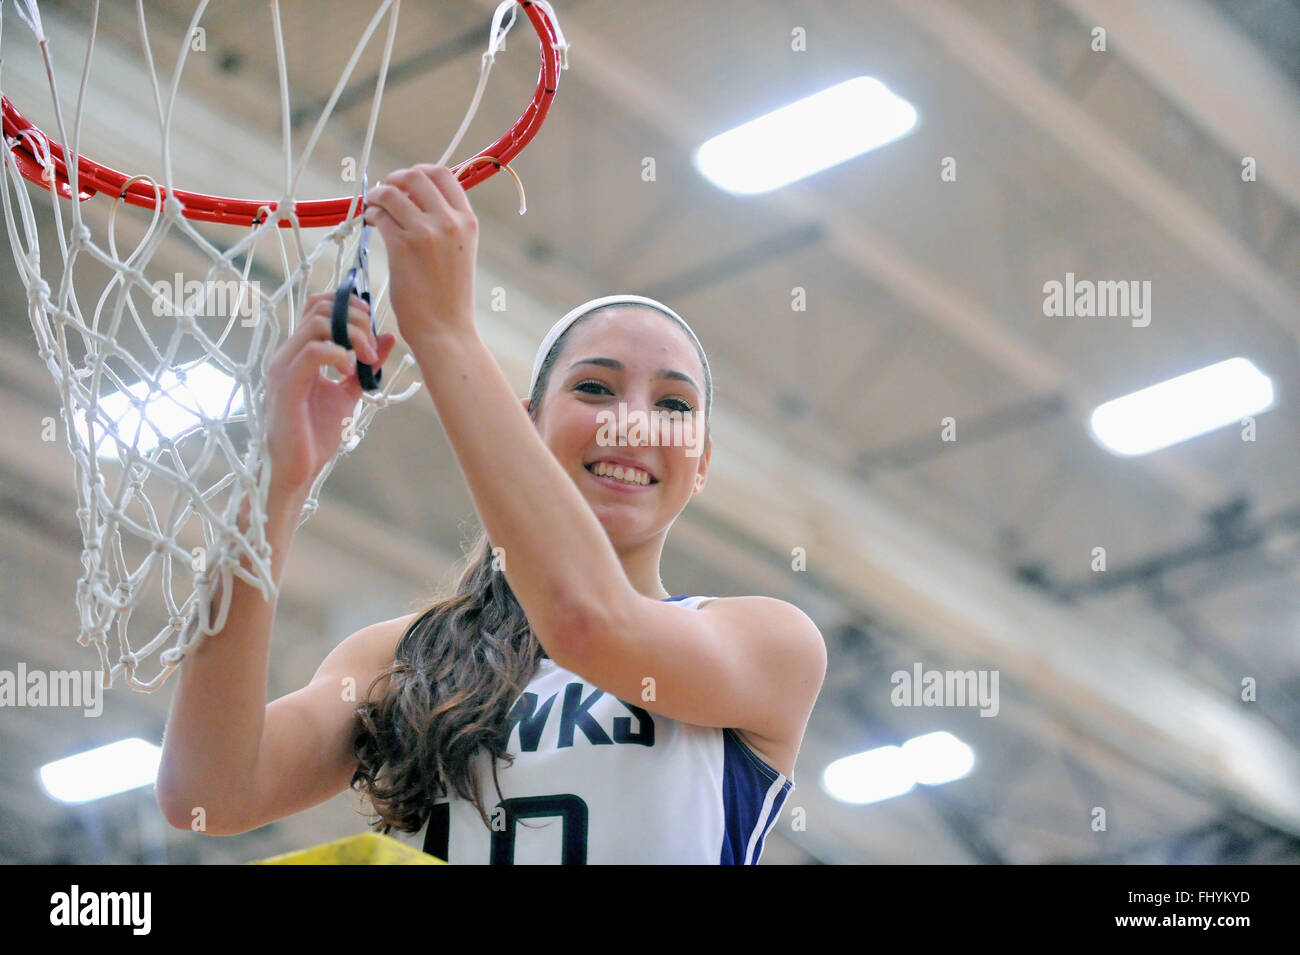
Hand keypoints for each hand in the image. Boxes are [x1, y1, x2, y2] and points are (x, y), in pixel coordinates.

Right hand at [263, 292, 397, 496]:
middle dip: (355, 320)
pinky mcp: (287, 383)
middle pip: (320, 308)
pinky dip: (338, 355)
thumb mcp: (349, 392)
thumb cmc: (316, 434)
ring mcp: (285, 366)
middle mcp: (289, 353)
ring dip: (351, 335)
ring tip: (365, 359)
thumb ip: (365, 365)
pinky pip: (312, 351)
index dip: (347, 305)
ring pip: (317, 323)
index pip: (317, 306)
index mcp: (300, 352)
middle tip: (372, 348)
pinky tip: (350, 372)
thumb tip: (387, 337)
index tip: (372, 327)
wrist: (298, 469)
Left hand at [363, 164, 477, 348]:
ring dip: (377, 197)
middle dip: (395, 180)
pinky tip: (371, 224)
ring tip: (374, 209)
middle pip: (415, 176)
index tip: (406, 183)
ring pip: (392, 193)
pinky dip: (371, 215)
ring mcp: (426, 233)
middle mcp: (449, 222)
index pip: (443, 174)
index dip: (419, 172)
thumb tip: (418, 198)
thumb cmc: (449, 297)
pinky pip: (379, 215)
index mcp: (467, 221)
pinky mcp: (402, 247)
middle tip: (385, 193)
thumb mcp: (461, 252)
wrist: (446, 330)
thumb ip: (447, 223)